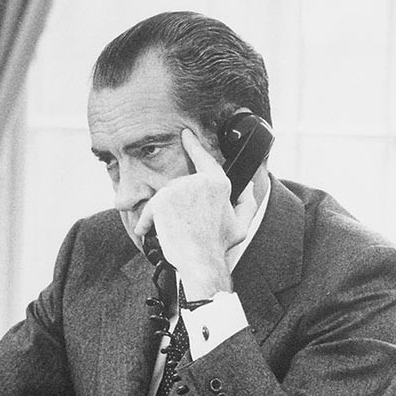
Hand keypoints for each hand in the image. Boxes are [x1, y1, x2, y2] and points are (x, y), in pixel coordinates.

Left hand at [134, 128, 258, 297]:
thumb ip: (248, 203)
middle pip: (181, 188)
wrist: (200, 261)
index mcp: (219, 184)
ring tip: (173, 234)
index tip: (185, 134)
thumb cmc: (218, 246)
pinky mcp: (161, 200)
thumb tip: (248, 186)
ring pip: (165, 199)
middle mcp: (199, 181)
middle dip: (178, 206)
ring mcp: (178, 189)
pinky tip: (148, 232)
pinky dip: (146, 223)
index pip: (204, 159)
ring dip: (163, 216)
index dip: (194, 145)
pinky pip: (149, 210)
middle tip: (186, 227)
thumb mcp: (241, 225)